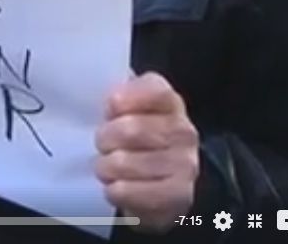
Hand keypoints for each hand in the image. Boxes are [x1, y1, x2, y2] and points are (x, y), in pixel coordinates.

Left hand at [95, 72, 199, 231]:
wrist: (155, 182)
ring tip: (108, 167)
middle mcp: (183, 131)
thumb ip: (116, 96)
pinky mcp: (178, 197)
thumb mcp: (124, 109)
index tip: (109, 110)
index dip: (123, 99)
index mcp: (169, 102)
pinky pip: (128, 192)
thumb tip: (104, 99)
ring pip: (124, 163)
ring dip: (105, 167)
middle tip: (103, 145)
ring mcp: (185, 165)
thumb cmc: (131, 138)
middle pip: (130, 129)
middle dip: (104, 139)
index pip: (154, 91)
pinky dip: (114, 191)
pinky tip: (116, 187)